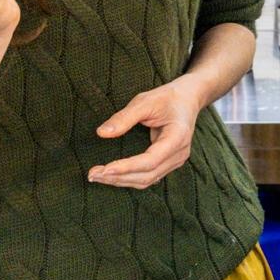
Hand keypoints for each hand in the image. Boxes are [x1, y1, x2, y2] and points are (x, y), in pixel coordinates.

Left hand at [90, 77, 206, 188]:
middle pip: (147, 175)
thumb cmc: (166, 98)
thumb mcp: (145, 101)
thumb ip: (124, 117)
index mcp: (178, 137)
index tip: (104, 169)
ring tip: (97, 176)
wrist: (187, 99)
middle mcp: (179, 154)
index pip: (150, 160)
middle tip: (92, 174)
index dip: (127, 167)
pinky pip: (149, 177)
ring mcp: (176, 161)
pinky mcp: (169, 163)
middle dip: (118, 177)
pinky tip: (112, 176)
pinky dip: (129, 178)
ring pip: (147, 180)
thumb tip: (101, 133)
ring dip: (121, 181)